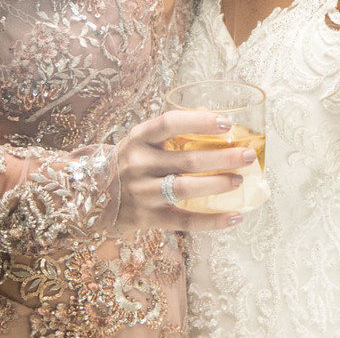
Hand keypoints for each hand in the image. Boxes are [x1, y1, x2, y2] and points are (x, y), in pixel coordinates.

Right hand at [114, 110, 253, 232]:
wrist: (91, 194)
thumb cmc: (129, 161)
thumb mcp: (141, 140)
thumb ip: (171, 129)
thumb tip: (212, 117)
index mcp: (138, 138)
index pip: (170, 123)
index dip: (200, 122)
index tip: (227, 123)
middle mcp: (138, 164)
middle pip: (186, 160)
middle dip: (222, 157)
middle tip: (247, 155)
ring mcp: (142, 193)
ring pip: (185, 189)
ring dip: (217, 184)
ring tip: (239, 180)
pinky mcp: (147, 218)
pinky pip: (184, 221)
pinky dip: (212, 220)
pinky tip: (234, 216)